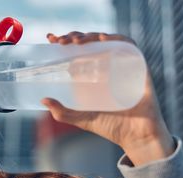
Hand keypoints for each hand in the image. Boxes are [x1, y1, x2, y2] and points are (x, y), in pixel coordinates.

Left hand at [42, 31, 174, 165]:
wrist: (138, 137)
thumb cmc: (113, 128)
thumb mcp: (83, 119)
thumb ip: (63, 113)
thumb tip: (44, 100)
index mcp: (95, 76)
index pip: (80, 51)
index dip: (67, 41)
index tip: (52, 39)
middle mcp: (109, 67)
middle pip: (92, 43)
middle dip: (75, 36)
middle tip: (62, 41)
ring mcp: (123, 66)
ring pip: (108, 40)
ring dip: (91, 36)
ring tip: (76, 41)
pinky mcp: (138, 67)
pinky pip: (129, 46)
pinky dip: (117, 39)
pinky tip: (102, 39)